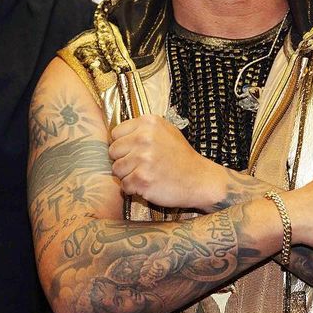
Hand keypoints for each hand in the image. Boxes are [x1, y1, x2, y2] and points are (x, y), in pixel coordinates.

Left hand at [108, 113, 223, 210]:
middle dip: (123, 160)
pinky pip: (124, 185)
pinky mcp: (142, 179)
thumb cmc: (180, 157)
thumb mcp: (165, 131)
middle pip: (113, 151)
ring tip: (146, 174)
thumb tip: (115, 135)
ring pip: (116, 169)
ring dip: (127, 175)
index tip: (134, 152)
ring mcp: (143, 159)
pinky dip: (133, 189)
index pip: (115, 133)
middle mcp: (144, 138)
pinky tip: (148, 184)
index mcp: (148, 123)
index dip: (123, 145)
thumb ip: (141, 130)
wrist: (200, 179)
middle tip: (141, 166)